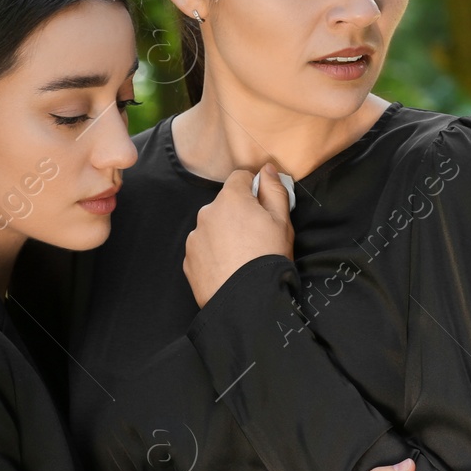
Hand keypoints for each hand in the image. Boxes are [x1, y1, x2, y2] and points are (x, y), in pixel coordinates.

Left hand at [183, 163, 293, 306]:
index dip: (254, 190)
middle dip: (238, 214)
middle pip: (224, 204)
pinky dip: (213, 255)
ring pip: (212, 227)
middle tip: (255, 238)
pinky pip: (203, 249)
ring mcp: (194, 237)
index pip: (240, 177)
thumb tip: (266, 169)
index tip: (263, 208)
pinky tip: (228, 269)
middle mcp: (206, 213)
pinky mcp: (188, 260)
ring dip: (224, 235)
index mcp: (230, 199)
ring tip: (241, 257)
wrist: (247, 302)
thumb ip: (274, 189)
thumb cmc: (268, 258)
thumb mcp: (282, 221)